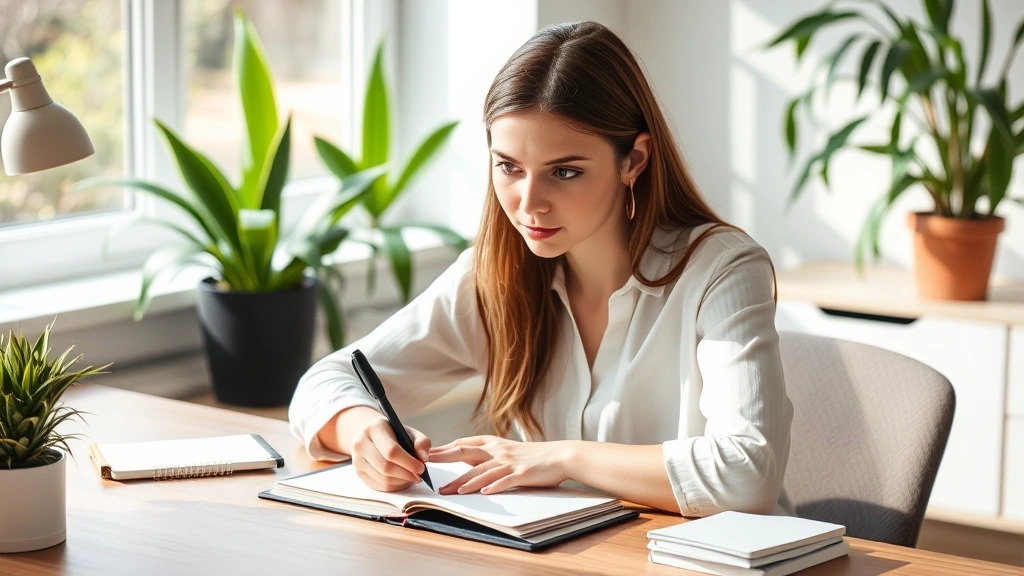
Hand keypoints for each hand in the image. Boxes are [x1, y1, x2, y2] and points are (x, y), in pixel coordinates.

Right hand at [351, 416, 430, 491]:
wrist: (371, 435)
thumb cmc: (393, 433)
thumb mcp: (409, 431)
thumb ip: (421, 442)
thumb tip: (423, 459)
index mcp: (375, 429)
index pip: (391, 450)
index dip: (408, 462)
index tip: (421, 468)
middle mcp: (361, 444)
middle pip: (386, 467)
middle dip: (407, 474)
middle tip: (419, 475)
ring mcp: (357, 460)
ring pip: (383, 479)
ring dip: (402, 482)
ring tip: (412, 477)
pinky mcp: (359, 473)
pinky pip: (380, 486)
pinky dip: (395, 486)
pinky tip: (403, 480)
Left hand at [428, 435, 571, 494]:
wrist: (560, 455)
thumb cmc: (533, 455)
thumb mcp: (507, 451)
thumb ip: (487, 455)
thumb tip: (465, 461)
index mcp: (494, 443)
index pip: (464, 444)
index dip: (444, 448)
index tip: (426, 454)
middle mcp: (499, 450)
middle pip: (466, 453)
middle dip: (445, 459)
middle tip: (426, 465)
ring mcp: (510, 462)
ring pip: (482, 471)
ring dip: (465, 481)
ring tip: (450, 490)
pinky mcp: (523, 473)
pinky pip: (505, 480)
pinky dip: (494, 486)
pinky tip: (484, 492)